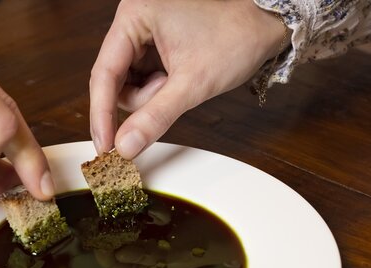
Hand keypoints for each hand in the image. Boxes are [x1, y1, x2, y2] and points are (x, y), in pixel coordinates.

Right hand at [89, 0, 286, 158]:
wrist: (268, 23)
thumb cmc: (236, 37)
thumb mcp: (193, 84)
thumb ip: (154, 117)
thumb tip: (125, 147)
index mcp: (134, 16)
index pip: (104, 73)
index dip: (102, 114)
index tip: (104, 147)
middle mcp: (133, 19)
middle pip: (114, 80)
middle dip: (142, 99)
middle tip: (170, 94)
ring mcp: (142, 31)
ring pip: (127, 83)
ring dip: (151, 95)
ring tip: (181, 82)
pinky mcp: (153, 43)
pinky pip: (141, 78)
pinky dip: (158, 89)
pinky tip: (179, 80)